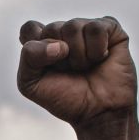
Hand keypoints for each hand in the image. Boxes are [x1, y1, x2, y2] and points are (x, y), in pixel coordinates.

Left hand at [17, 16, 135, 128]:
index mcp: (43, 44)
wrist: (99, 112)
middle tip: (70, 71)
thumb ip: (28, 57)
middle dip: (59, 58)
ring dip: (79, 56)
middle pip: (51, 28)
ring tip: (86, 67)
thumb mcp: (31, 84)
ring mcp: (87, 28)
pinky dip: (97, 49)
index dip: (36, 47)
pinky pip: (96, 28)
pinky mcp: (110, 28)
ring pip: (73, 26)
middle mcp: (64, 33)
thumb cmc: (65, 98)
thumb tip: (58, 45)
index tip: (44, 67)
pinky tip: (101, 58)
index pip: (30, 29)